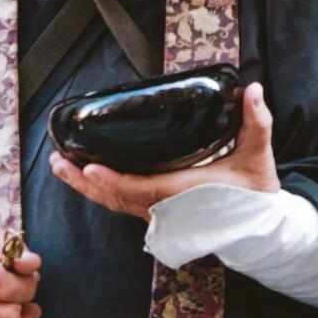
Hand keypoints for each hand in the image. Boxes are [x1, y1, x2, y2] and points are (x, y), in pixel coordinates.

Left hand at [48, 80, 281, 218]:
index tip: (88, 167)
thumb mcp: (258, 155)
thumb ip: (257, 121)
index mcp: (183, 193)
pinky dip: (100, 190)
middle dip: (84, 180)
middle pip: (115, 197)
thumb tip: (254, 90)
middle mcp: (165, 207)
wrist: (258, 227)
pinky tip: (84, 175)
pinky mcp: (156, 211)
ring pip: (114, 201)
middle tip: (59, 161)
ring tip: (61, 165)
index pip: (141, 189)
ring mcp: (158, 212)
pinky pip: (121, 202)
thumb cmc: (255, 193)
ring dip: (85, 185)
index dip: (113, 180)